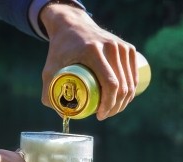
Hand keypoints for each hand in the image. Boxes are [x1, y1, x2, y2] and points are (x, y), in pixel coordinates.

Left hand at [40, 4, 137, 119]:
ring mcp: (122, 47)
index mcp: (93, 51)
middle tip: (104, 115)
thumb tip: (61, 114)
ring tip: (111, 110)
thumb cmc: (60, 49)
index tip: (99, 115)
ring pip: (130, 83)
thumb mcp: (49, 68)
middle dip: (115, 107)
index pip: (110, 83)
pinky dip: (131, 91)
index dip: (108, 104)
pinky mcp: (128, 48)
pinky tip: (123, 100)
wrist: (73, 25)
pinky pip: (134, 76)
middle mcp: (111, 47)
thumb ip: (48, 91)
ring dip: (124, 102)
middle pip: (122, 86)